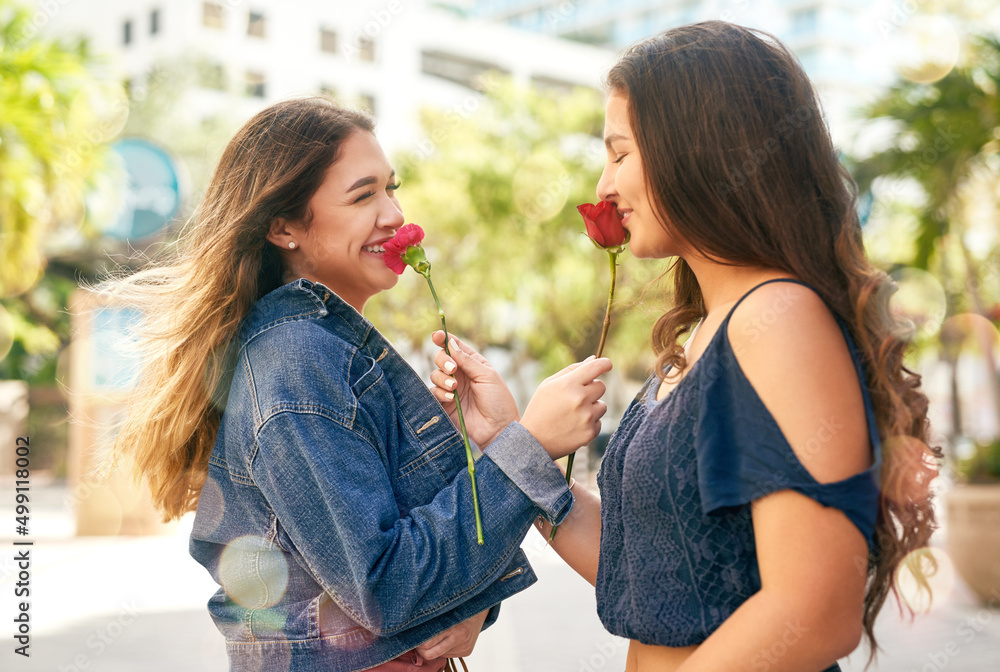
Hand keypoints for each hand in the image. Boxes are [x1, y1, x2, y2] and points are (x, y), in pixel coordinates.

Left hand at [414, 609, 489, 659]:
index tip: (412, 636)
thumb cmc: (460, 605)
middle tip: (418, 641)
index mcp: (453, 627)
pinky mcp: (466, 651)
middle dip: (421, 649)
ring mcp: (463, 647)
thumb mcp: (445, 609)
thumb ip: (432, 620)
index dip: (417, 641)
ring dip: (434, 648)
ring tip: (433, 637)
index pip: (427, 644)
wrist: (480, 606)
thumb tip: (415, 630)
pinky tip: (447, 638)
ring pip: (439, 655)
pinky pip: (448, 654)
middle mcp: (459, 639)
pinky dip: (445, 648)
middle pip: (430, 654)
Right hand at [428, 332, 519, 446]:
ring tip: (454, 387)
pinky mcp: (444, 404)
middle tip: (453, 368)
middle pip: (440, 358)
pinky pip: (433, 392)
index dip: (444, 339)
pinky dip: (439, 392)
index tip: (436, 336)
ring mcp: (451, 389)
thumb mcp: (486, 376)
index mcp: (472, 364)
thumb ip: (467, 360)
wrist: (498, 429)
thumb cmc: (498, 401)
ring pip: (434, 374)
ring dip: (442, 378)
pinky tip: (450, 398)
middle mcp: (460, 374)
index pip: (454, 347)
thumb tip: (450, 343)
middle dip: (443, 360)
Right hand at [520, 357, 611, 458]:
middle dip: (592, 389)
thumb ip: (572, 369)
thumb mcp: (549, 384)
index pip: (595, 368)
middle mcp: (580, 399)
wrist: (534, 441)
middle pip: (601, 386)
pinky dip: (589, 423)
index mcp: (568, 384)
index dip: (604, 363)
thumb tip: (594, 359)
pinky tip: (574, 426)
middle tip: (577, 397)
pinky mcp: (590, 433)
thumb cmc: (541, 408)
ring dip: (592, 407)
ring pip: (602, 405)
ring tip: (573, 414)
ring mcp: (586, 417)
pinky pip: (599, 422)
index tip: (607, 364)